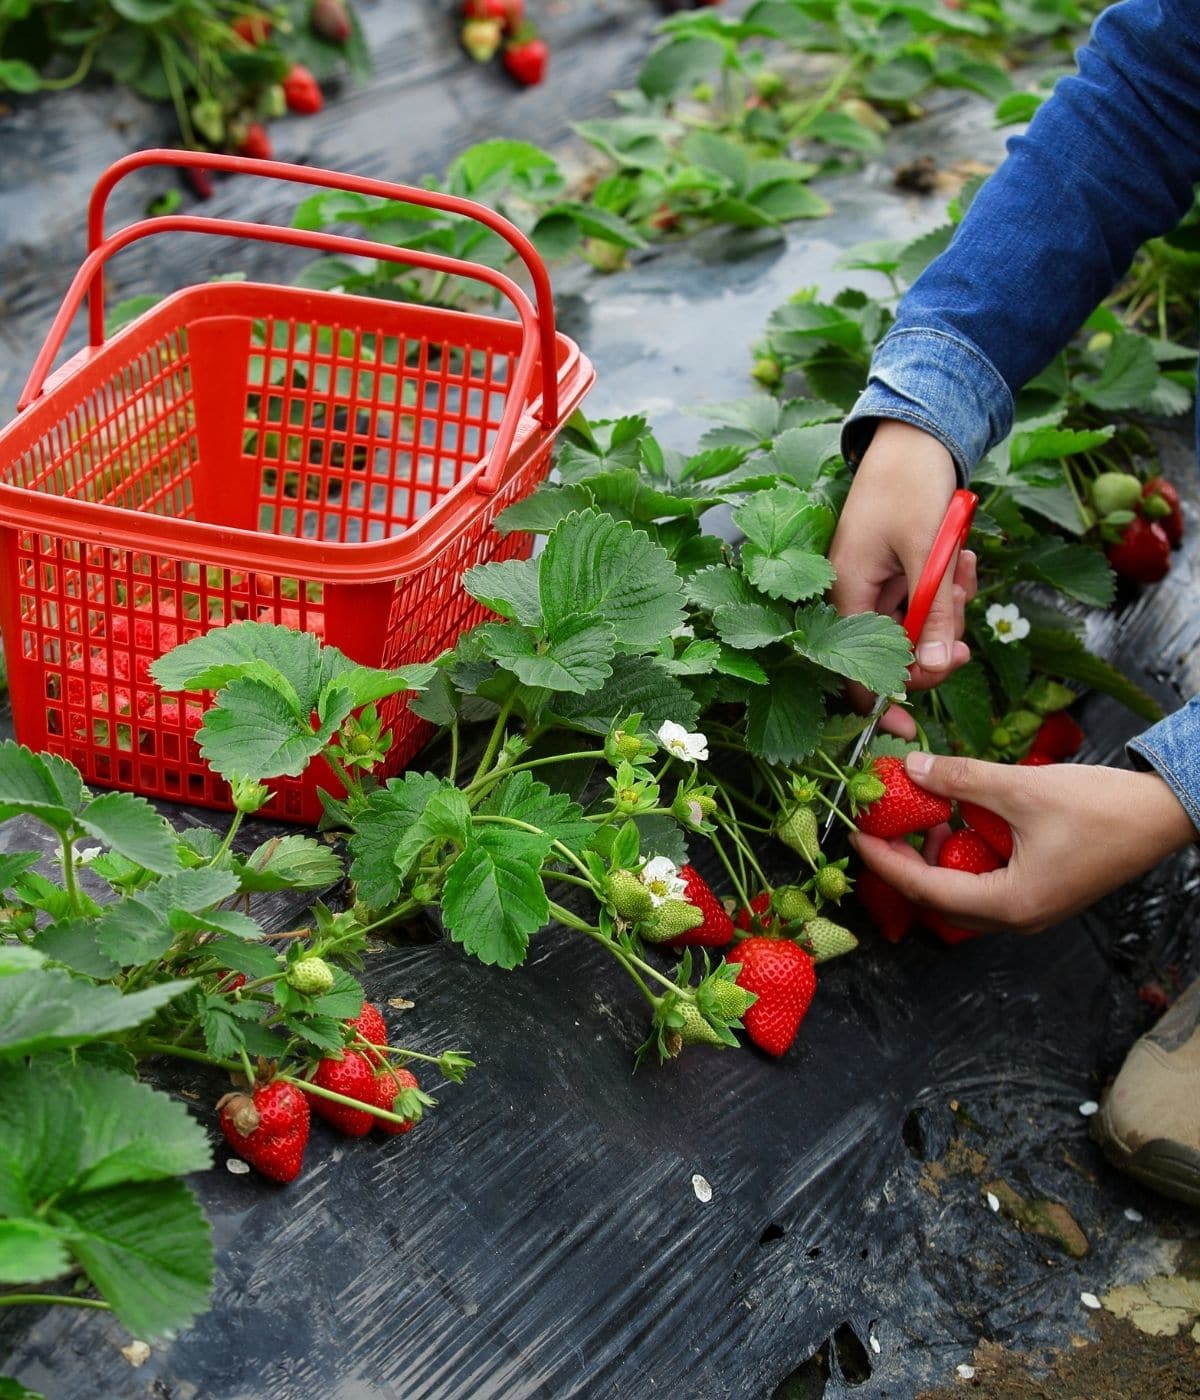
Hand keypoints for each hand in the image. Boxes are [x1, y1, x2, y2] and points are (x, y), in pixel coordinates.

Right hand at [829, 420, 976, 736]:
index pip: (853, 674)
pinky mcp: (897, 575)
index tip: (914, 726)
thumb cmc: (911, 484)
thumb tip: (935, 671)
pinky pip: (926, 603)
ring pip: (918, 631)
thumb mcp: (930, 552)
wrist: (916, 436)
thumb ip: (933, 614)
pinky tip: (961, 560)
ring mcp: (877, 586)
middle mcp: (855, 597)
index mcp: (845, 595)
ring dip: (949, 610)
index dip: (883, 703)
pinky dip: (949, 590)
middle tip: (964, 619)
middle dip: (937, 644)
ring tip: (963, 568)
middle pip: (896, 656)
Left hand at [850, 751, 1196, 934]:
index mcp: (1010, 905)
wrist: (1166, 814)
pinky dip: (961, 853)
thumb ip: (962, 780)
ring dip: (933, 856)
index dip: (885, 862)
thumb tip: (911, 769)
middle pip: (938, 898)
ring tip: (913, 814)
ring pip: (960, 891)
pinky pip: (984, 880)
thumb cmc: (1103, 807)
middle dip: (903, 862)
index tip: (855, 836)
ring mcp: (1029, 907)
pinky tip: (952, 818)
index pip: (926, 890)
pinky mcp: (1039, 891)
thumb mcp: (1022, 788)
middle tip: (877, 826)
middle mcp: (1016, 917)